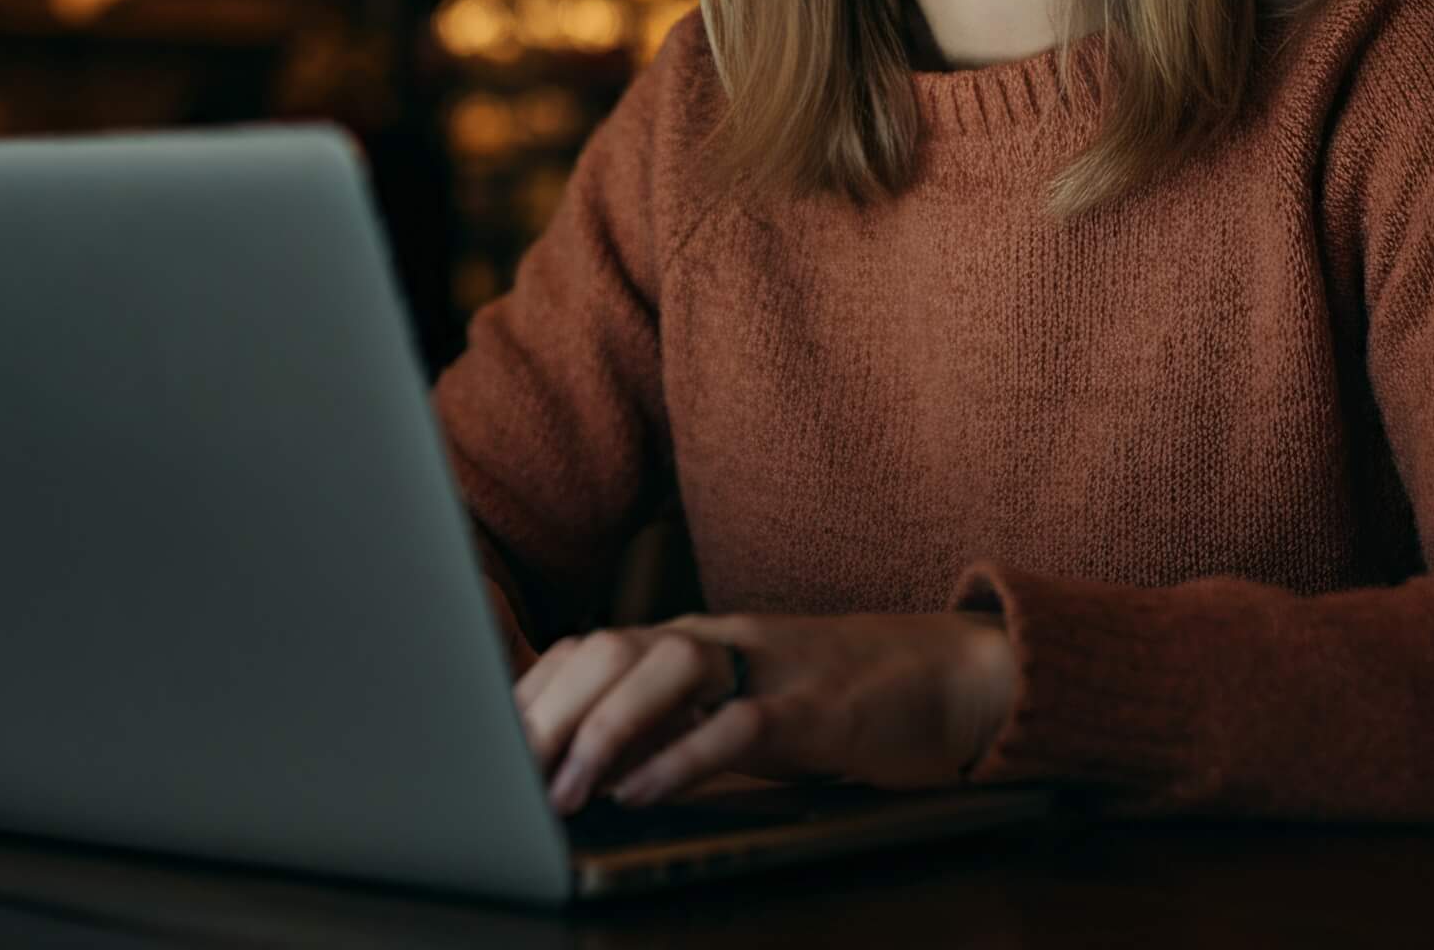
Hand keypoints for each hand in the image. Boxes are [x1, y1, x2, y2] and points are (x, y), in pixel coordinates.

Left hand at [513, 608, 1015, 813]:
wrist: (946, 672)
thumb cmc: (833, 698)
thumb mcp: (740, 704)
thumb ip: (674, 725)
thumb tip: (587, 773)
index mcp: (696, 639)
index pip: (593, 645)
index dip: (535, 691)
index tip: (487, 743)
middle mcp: (721, 639)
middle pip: (613, 647)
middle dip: (550, 708)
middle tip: (509, 773)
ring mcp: (770, 665)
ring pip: (666, 668)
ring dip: (604, 729)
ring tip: (564, 788)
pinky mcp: (815, 707)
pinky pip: (738, 724)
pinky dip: (683, 756)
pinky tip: (644, 793)